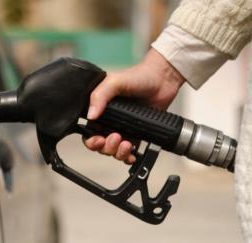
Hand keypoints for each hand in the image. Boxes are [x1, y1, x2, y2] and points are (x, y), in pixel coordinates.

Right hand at [83, 48, 184, 163]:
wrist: (163, 80)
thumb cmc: (139, 76)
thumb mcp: (114, 81)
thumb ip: (99, 95)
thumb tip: (90, 115)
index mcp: (99, 109)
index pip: (88, 131)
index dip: (91, 140)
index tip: (98, 139)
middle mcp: (109, 121)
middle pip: (100, 145)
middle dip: (106, 147)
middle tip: (116, 138)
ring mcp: (123, 129)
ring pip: (113, 151)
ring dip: (118, 152)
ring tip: (126, 144)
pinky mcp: (136, 134)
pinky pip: (128, 152)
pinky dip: (128, 157)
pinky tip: (132, 154)